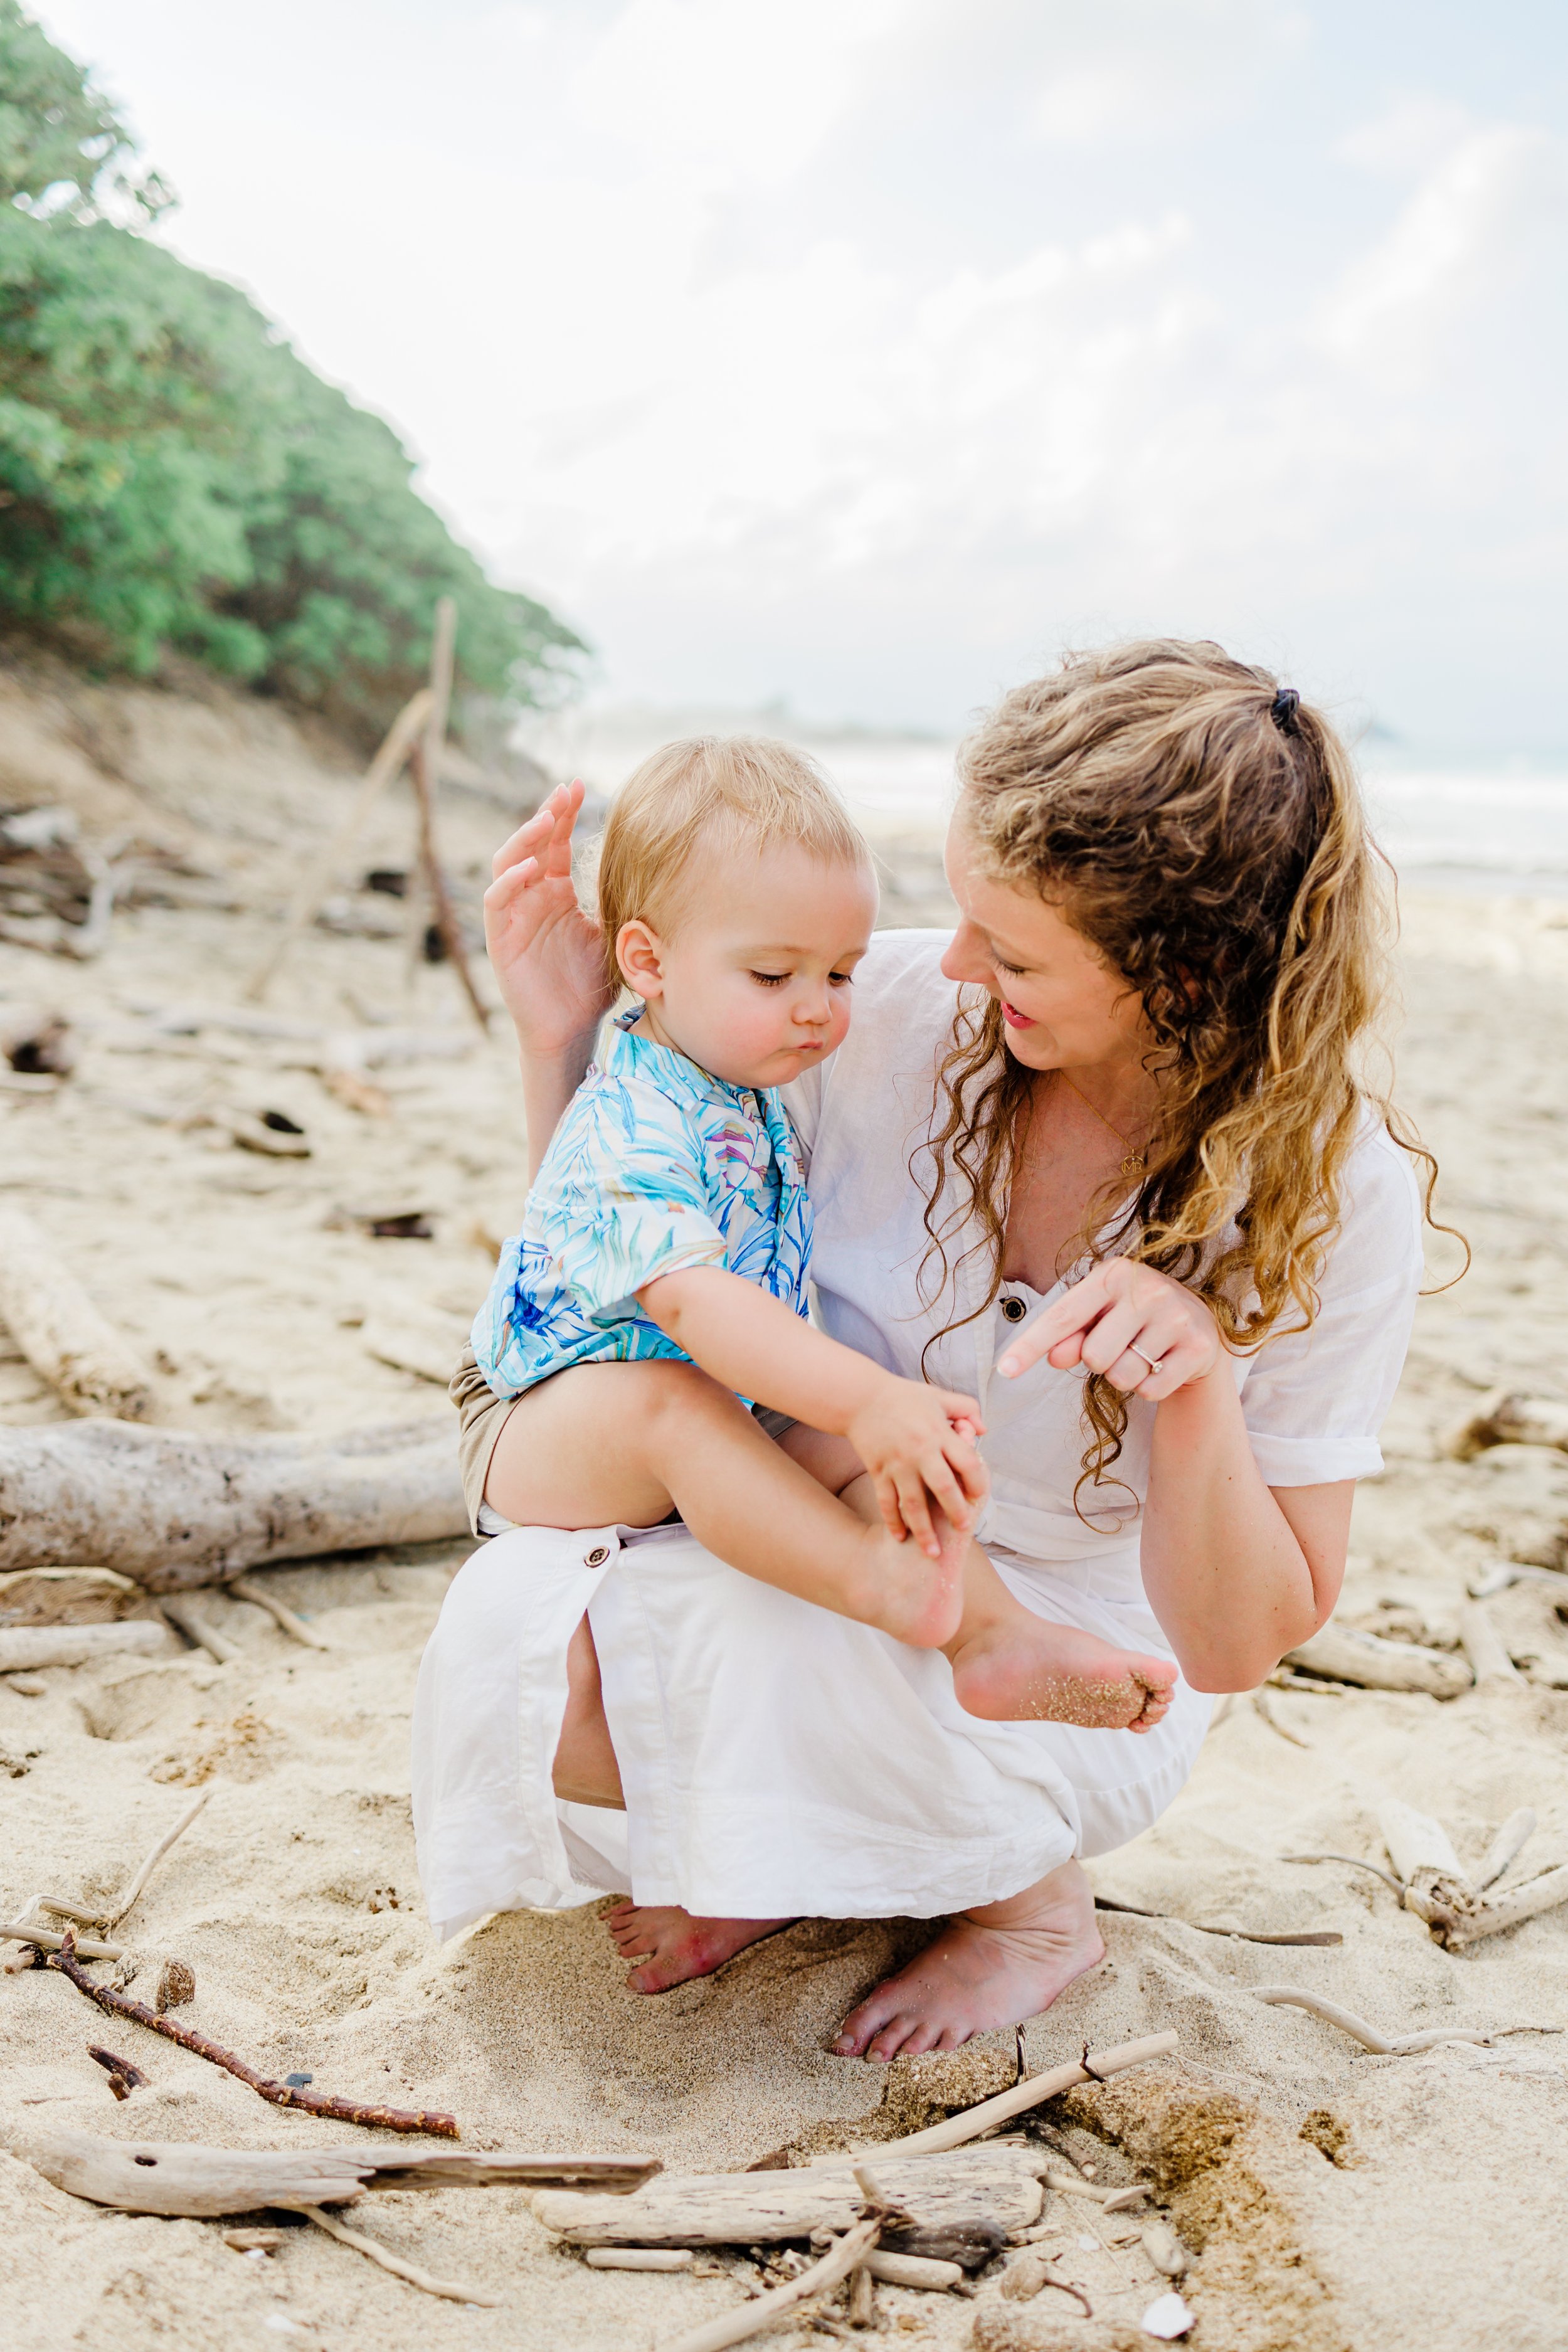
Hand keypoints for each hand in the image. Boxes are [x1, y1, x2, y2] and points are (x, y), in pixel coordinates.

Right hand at [483, 780, 616, 1059]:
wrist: (570, 1029)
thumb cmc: (589, 985)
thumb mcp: (610, 934)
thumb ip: (616, 902)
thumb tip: (656, 872)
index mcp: (556, 892)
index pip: (557, 843)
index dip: (565, 813)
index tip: (581, 784)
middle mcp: (531, 898)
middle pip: (532, 844)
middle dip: (547, 815)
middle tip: (565, 791)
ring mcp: (513, 917)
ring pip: (507, 865)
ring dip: (524, 840)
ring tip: (547, 820)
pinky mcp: (501, 940)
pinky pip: (498, 904)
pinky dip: (509, 883)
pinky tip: (530, 868)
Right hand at [847, 1376, 988, 1556]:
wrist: (862, 1398)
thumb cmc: (905, 1397)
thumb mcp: (939, 1397)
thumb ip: (967, 1409)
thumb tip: (984, 1430)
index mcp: (939, 1432)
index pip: (966, 1462)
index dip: (977, 1482)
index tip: (979, 1496)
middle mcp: (920, 1450)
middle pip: (943, 1487)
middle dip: (956, 1511)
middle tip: (963, 1528)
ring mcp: (897, 1464)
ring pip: (913, 1503)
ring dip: (924, 1530)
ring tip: (933, 1552)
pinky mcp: (878, 1471)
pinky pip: (886, 1502)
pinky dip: (893, 1521)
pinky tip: (900, 1538)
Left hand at [995, 1258, 1219, 1401]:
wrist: (1199, 1329)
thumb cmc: (1134, 1320)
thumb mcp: (1099, 1319)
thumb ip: (1070, 1336)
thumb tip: (1054, 1356)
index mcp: (1114, 1274)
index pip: (1062, 1317)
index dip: (1030, 1346)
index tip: (1003, 1370)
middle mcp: (1147, 1289)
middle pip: (1093, 1356)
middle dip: (1100, 1362)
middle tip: (1122, 1345)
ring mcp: (1177, 1317)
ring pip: (1122, 1376)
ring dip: (1125, 1377)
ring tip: (1143, 1354)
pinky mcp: (1198, 1347)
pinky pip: (1150, 1390)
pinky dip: (1149, 1388)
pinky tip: (1163, 1365)